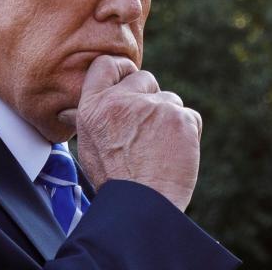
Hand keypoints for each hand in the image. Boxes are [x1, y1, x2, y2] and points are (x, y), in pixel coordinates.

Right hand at [58, 55, 202, 210]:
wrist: (142, 206)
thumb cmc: (115, 182)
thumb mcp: (88, 147)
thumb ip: (93, 118)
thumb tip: (83, 107)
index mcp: (94, 107)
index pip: (105, 65)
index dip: (121, 69)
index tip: (129, 78)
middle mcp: (121, 101)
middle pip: (145, 78)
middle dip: (149, 96)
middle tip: (147, 128)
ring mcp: (153, 107)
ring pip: (170, 99)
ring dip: (168, 118)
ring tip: (159, 149)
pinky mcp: (181, 118)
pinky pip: (189, 117)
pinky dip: (186, 132)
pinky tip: (174, 154)